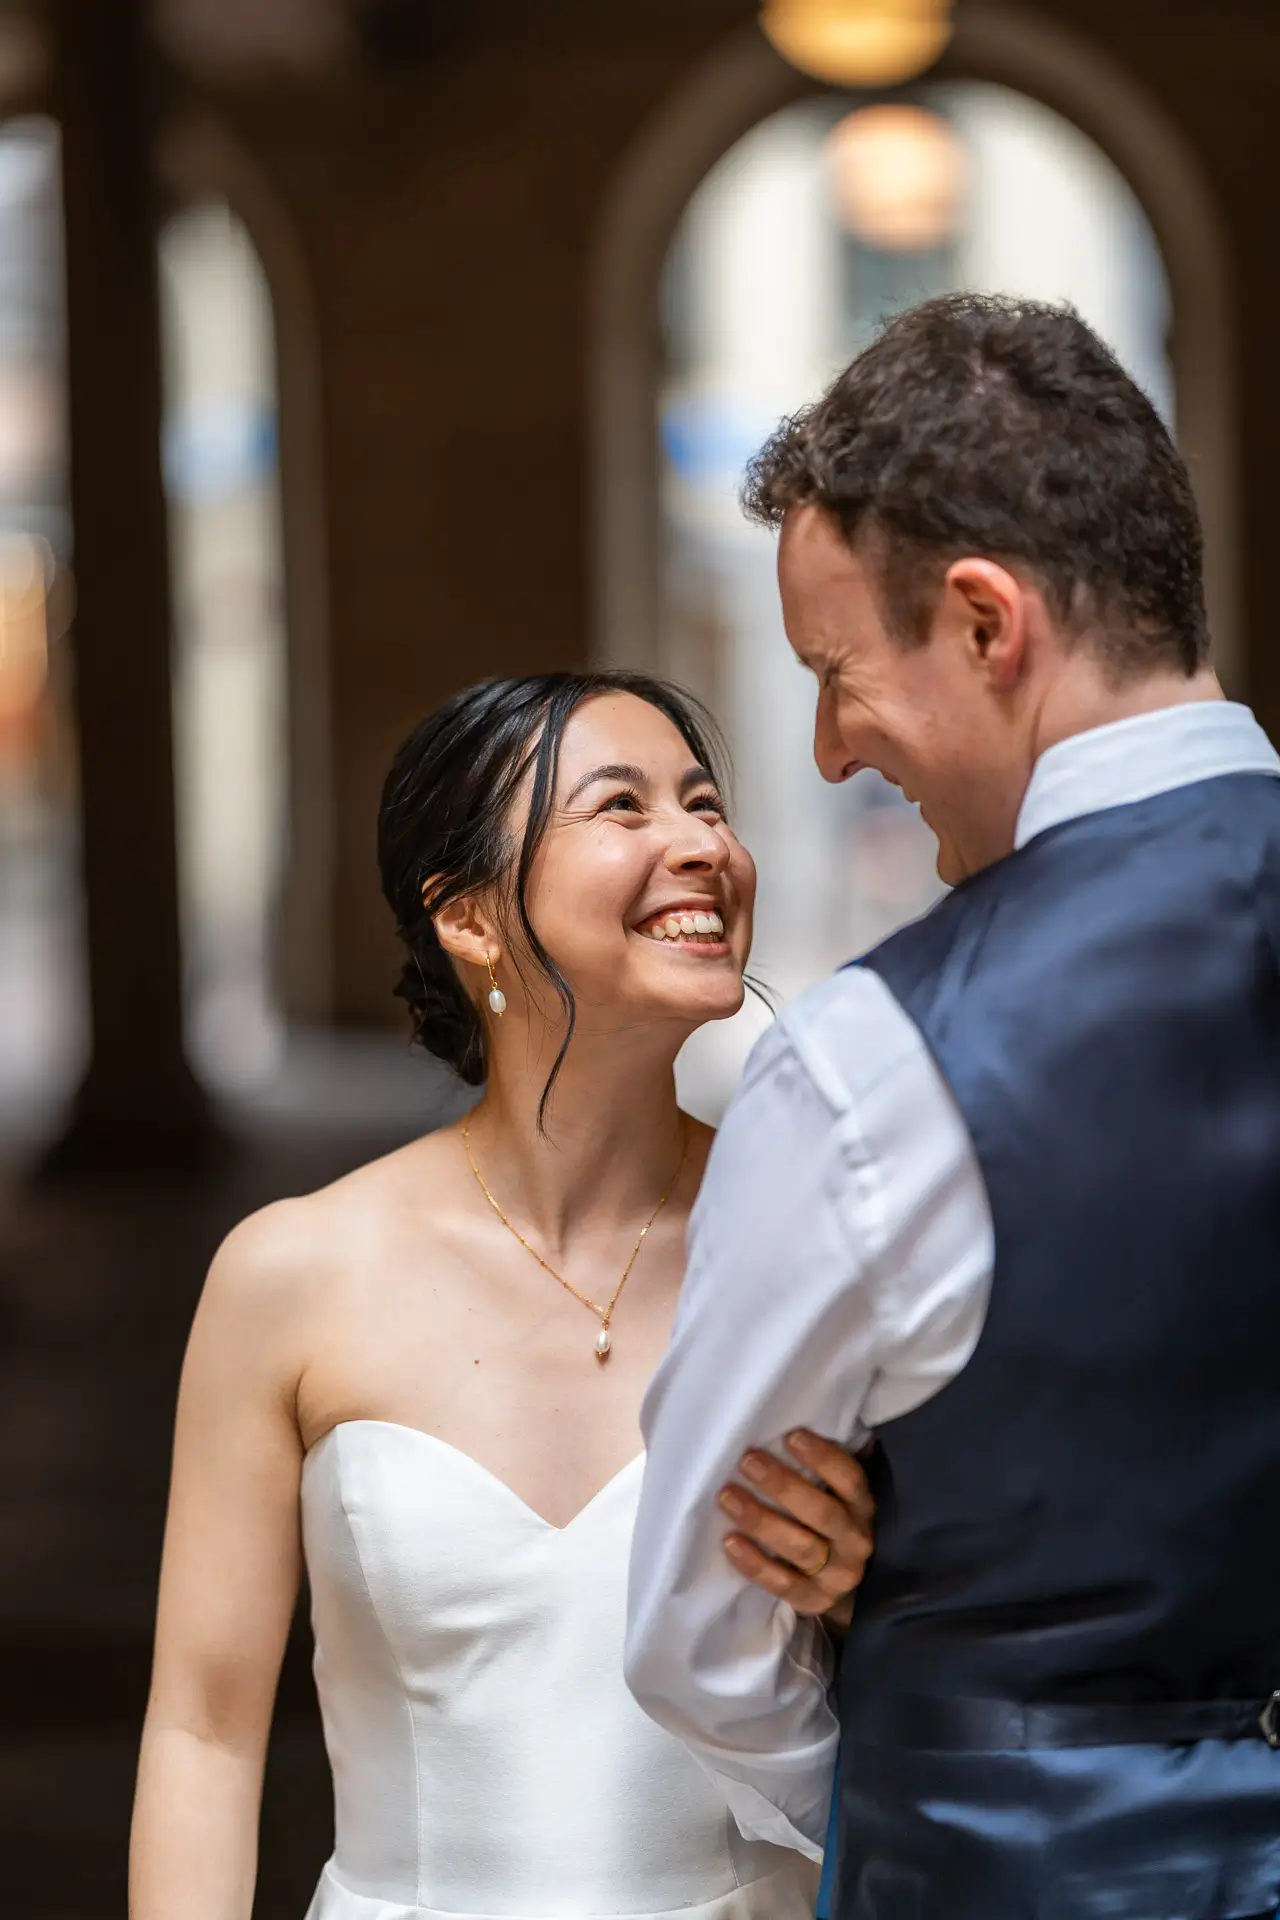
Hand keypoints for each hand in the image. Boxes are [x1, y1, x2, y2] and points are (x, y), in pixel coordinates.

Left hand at [718, 1429, 873, 1621]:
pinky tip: (730, 1542)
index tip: (791, 1436)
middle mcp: (855, 1541)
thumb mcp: (837, 1494)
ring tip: (727, 1496)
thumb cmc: (828, 1518)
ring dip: (762, 1521)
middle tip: (748, 1461)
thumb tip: (792, 1420)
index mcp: (862, 1507)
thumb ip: (823, 1468)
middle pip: (822, 1513)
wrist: (839, 1580)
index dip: (823, 1458)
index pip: (850, 1480)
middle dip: (783, 1486)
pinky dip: (755, 1565)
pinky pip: (783, 1584)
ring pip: (800, 1547)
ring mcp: (836, 1575)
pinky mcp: (813, 1600)